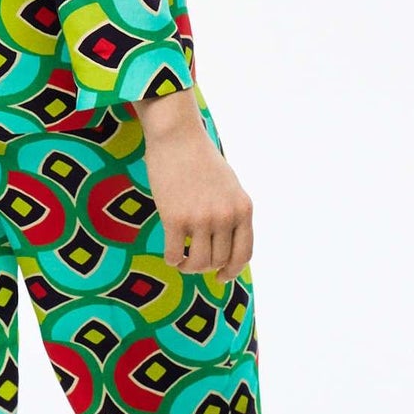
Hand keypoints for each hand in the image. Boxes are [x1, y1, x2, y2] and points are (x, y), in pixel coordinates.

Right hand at [135, 88, 253, 279]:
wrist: (177, 136)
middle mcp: (225, 216)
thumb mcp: (229, 186)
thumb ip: (232, 212)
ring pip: (197, 262)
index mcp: (243, 209)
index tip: (221, 277)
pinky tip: (169, 253)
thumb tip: (226, 246)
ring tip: (181, 260)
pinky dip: (171, 259)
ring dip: (188, 266)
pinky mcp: (174, 217)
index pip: (244, 254)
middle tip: (193, 262)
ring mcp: (200, 218)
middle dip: (206, 267)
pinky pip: (174, 253)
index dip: (232, 271)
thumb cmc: (201, 159)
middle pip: (218, 260)